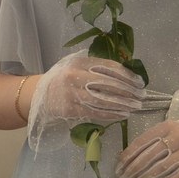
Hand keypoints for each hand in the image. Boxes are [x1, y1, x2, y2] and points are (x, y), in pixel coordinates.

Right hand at [23, 52, 146, 142]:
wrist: (38, 94)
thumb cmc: (62, 79)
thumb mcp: (76, 66)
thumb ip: (96, 68)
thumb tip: (126, 75)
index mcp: (80, 62)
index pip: (109, 67)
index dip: (127, 75)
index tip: (139, 82)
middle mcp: (75, 76)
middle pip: (108, 83)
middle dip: (128, 91)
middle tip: (141, 96)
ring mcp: (71, 93)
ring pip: (103, 99)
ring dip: (122, 104)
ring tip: (134, 107)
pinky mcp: (69, 109)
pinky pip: (94, 112)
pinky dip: (110, 114)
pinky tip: (121, 115)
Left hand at [114, 115, 178, 177]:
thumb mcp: (170, 131)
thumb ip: (151, 141)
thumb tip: (124, 156)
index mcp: (166, 127)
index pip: (140, 143)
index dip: (127, 158)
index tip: (117, 169)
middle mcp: (176, 138)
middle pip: (148, 157)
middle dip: (132, 171)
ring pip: (160, 168)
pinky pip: (176, 177)